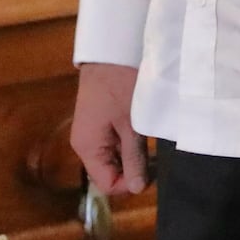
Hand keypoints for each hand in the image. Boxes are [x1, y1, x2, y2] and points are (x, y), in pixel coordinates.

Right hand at [70, 62, 146, 194]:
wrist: (111, 50)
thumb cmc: (121, 85)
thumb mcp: (132, 124)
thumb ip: (134, 157)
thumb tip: (138, 189)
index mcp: (87, 147)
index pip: (106, 184)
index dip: (129, 184)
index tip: (151, 171)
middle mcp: (85, 144)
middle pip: (108, 172)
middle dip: (132, 170)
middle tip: (155, 158)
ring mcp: (91, 132)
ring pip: (112, 158)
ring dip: (132, 156)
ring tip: (150, 144)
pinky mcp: (99, 122)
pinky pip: (113, 144)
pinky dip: (128, 144)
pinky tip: (142, 133)